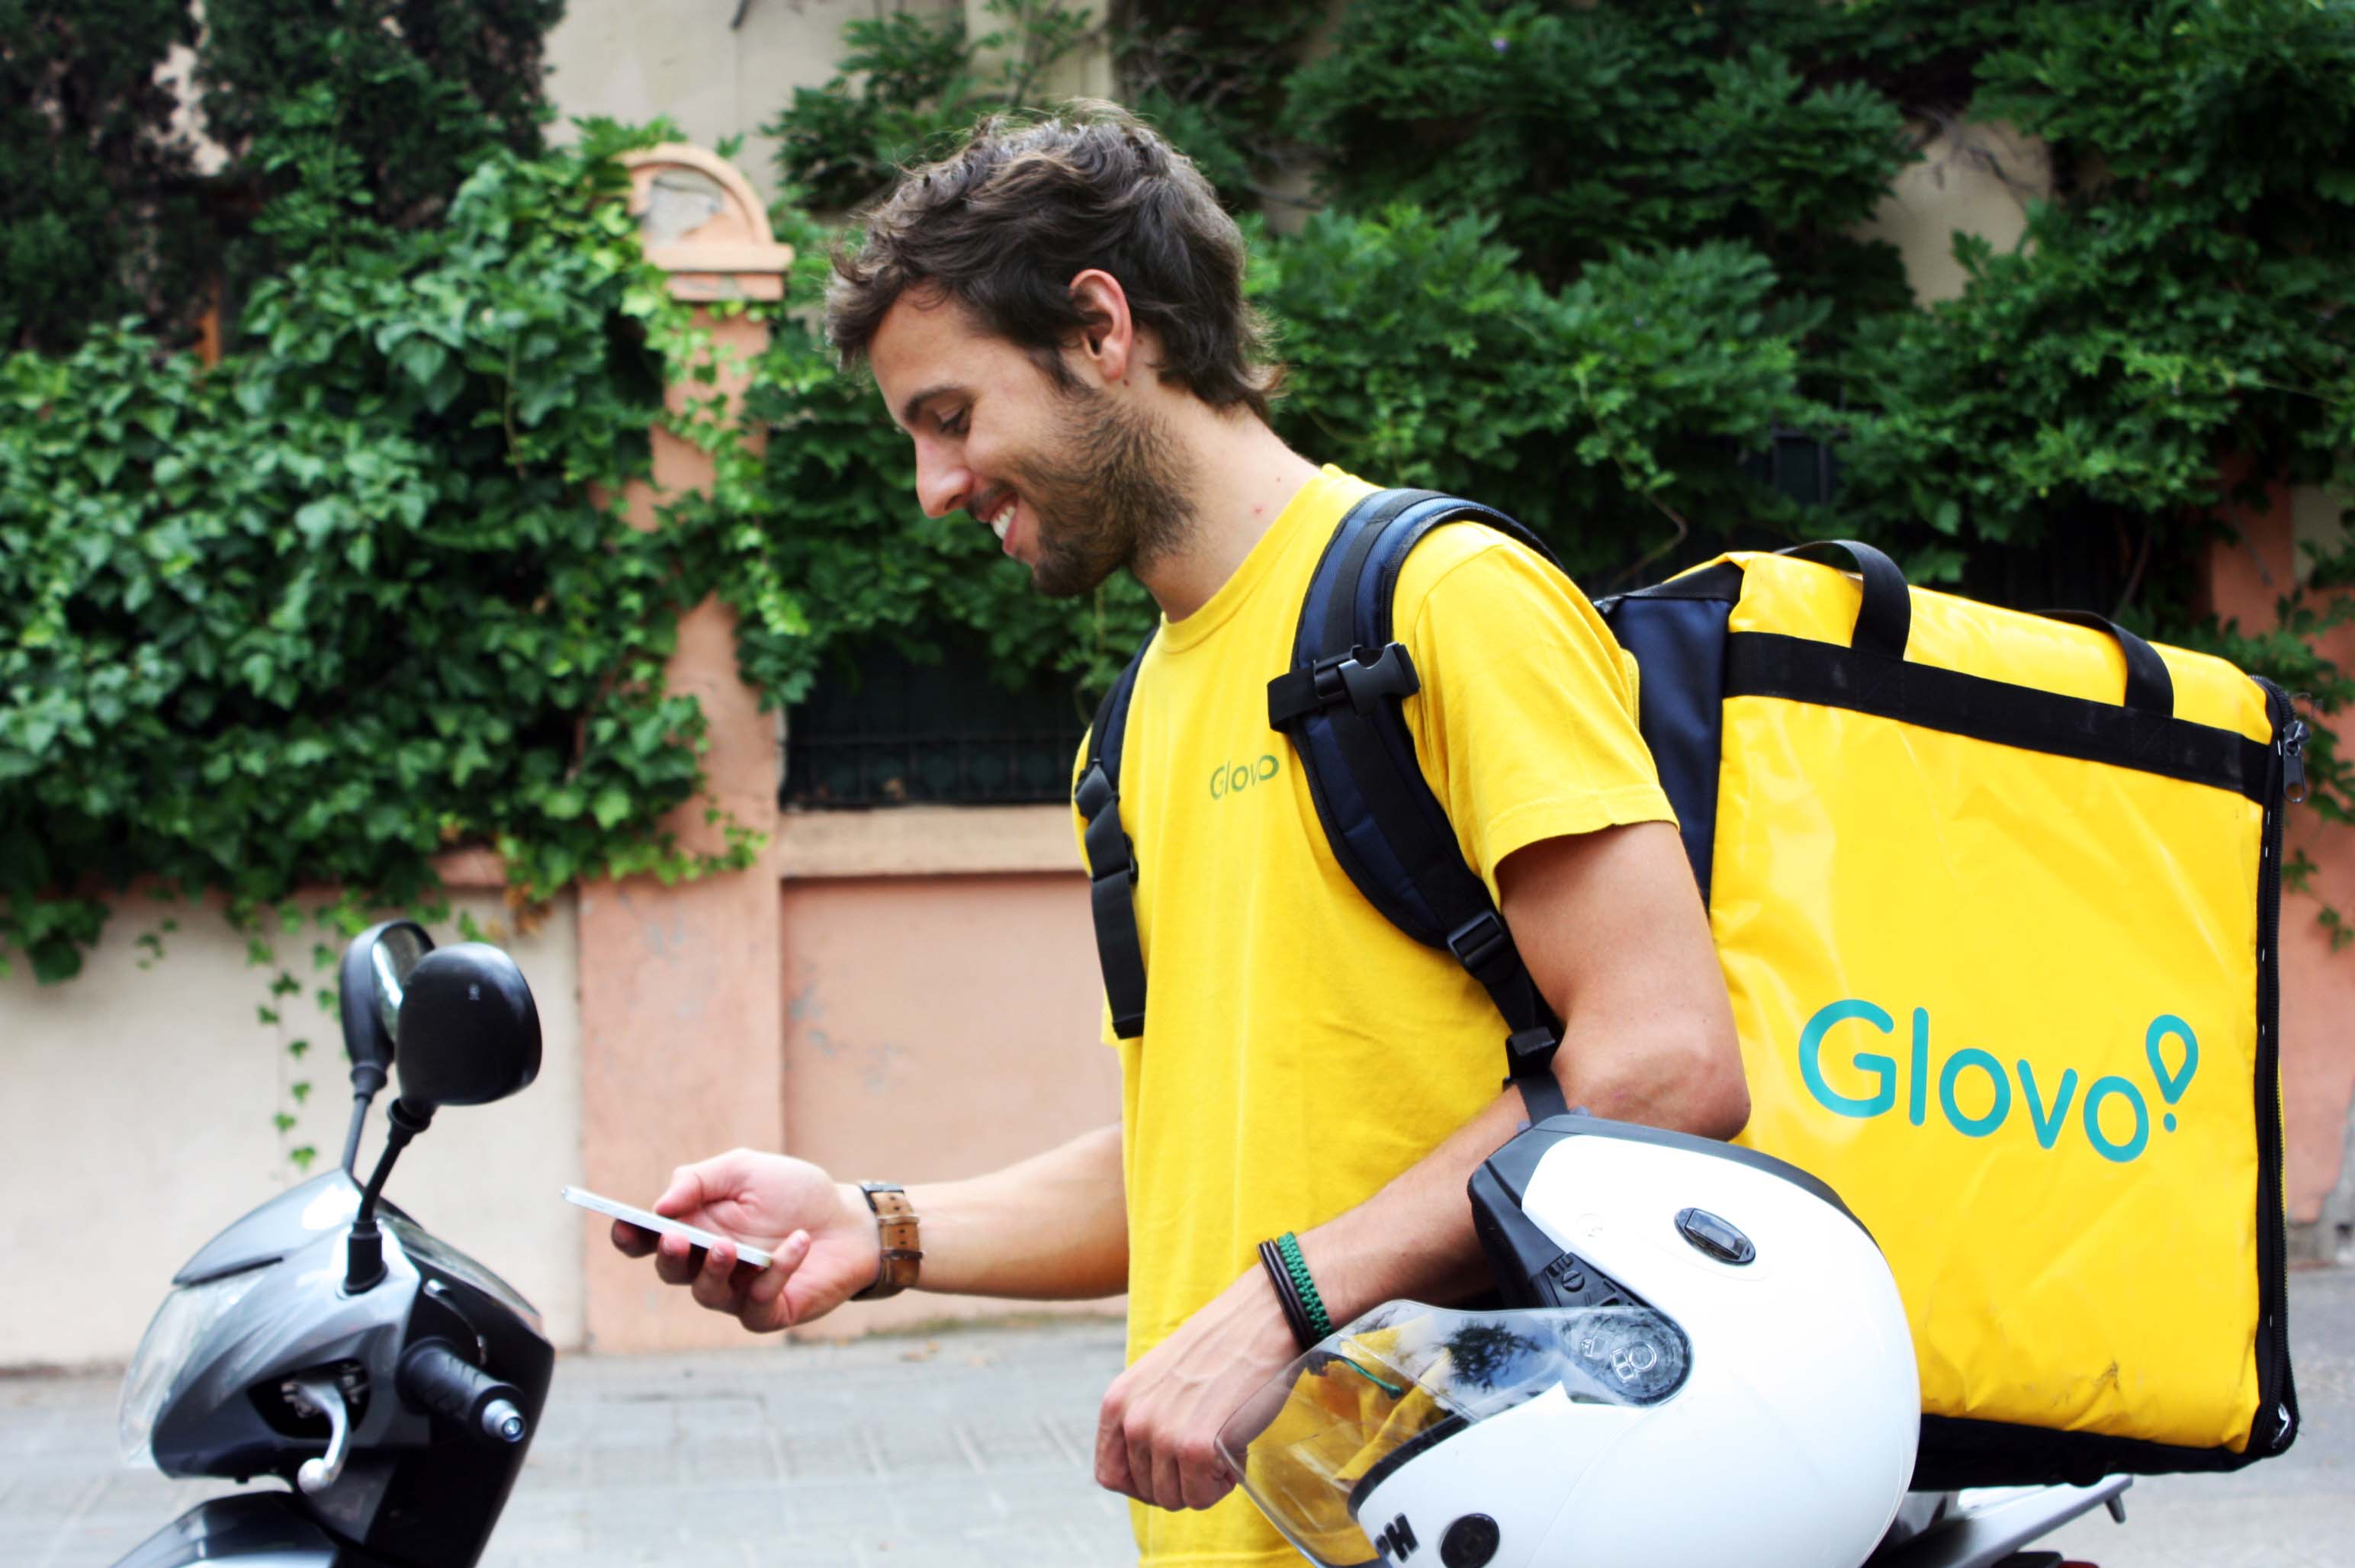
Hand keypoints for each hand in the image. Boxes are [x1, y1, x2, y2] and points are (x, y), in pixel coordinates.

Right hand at [607, 1148, 877, 1332]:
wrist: (850, 1221)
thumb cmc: (794, 1194)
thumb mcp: (746, 1170)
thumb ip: (701, 1180)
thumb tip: (661, 1205)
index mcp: (695, 1227)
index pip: (648, 1240)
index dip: (630, 1236)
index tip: (623, 1224)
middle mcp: (708, 1264)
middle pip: (670, 1271)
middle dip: (668, 1255)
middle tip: (675, 1237)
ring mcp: (736, 1292)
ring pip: (707, 1293)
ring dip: (714, 1269)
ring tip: (729, 1245)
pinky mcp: (768, 1312)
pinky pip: (758, 1303)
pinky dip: (776, 1272)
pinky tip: (798, 1242)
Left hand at [1095, 1265, 1299, 1510]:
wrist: (1262, 1321)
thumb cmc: (1220, 1348)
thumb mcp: (1160, 1379)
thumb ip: (1144, 1416)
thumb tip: (1146, 1469)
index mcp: (1117, 1401)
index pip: (1110, 1474)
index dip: (1142, 1483)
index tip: (1170, 1471)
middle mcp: (1133, 1420)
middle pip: (1147, 1491)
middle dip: (1181, 1480)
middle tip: (1208, 1448)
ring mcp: (1163, 1436)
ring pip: (1174, 1499)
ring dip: (1204, 1482)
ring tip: (1221, 1443)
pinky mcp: (1196, 1448)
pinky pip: (1202, 1498)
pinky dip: (1224, 1482)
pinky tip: (1235, 1446)